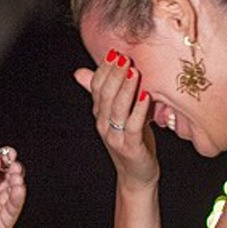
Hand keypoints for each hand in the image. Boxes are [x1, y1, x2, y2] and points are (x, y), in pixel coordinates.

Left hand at [0, 148, 26, 227]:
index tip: (8, 152)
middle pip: (1, 177)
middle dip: (9, 168)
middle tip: (13, 162)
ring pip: (10, 191)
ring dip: (15, 181)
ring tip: (16, 173)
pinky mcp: (1, 227)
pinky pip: (12, 208)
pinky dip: (18, 197)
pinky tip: (19, 188)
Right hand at [74, 49, 157, 189]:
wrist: (137, 175)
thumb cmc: (132, 141)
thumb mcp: (118, 114)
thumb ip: (105, 94)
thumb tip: (80, 72)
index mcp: (100, 114)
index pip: (97, 87)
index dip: (104, 70)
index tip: (114, 52)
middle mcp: (103, 124)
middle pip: (105, 95)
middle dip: (115, 74)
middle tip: (125, 57)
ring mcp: (115, 136)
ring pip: (117, 108)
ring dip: (126, 88)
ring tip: (134, 71)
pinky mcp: (130, 147)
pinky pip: (133, 125)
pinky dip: (139, 110)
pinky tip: (146, 96)